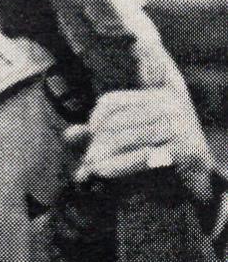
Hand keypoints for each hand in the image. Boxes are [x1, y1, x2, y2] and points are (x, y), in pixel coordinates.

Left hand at [64, 87, 215, 205]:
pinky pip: (143, 156)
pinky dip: (120, 165)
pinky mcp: (184, 148)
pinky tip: (103, 172)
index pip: (114, 101)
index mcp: (157, 91)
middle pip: (118, 121)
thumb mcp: (134, 135)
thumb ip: (103, 132)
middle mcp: (170, 103)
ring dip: (105, 156)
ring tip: (88, 169)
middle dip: (98, 143)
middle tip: (84, 160)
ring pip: (128, 138)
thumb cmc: (162, 151)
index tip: (87, 132)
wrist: (200, 178)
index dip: (97, 116)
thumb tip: (69, 135)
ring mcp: (179, 124)